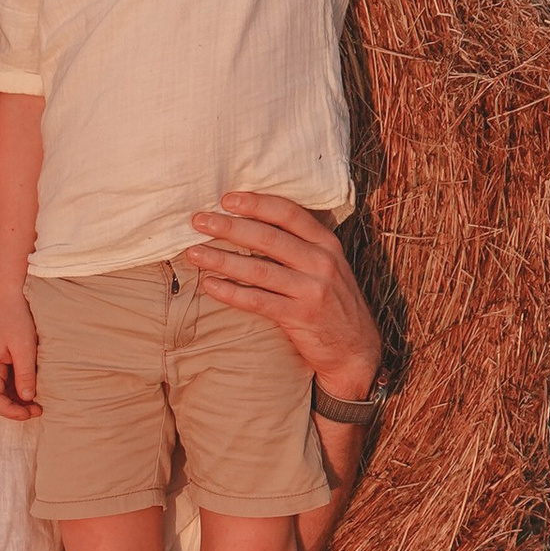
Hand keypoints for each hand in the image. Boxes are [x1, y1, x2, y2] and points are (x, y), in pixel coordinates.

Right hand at [0, 289, 41, 421]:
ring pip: (5, 392)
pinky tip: (36, 389)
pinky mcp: (5, 360)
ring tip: (39, 403)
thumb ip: (25, 373)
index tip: (30, 413)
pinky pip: (10, 382)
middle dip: (16, 409)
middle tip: (39, 410)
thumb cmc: (16, 318)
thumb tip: (27, 398)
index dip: (11, 412)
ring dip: (20, 401)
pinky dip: (21, 390)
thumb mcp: (24, 347)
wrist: (11, 295)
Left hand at [184, 192, 381, 401]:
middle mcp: (322, 262)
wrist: (356, 351)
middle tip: (198, 221)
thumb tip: (251, 224)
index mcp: (327, 244)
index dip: (255, 204)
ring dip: (221, 259)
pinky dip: (230, 292)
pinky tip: (209, 285)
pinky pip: (257, 301)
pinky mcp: (301, 317)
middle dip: (228, 227)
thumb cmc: (332, 303)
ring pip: (258, 269)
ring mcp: (313, 289)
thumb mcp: (327, 267)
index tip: (226, 199)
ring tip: (193, 253)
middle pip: (268, 237)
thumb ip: (301, 246)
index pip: (288, 213)